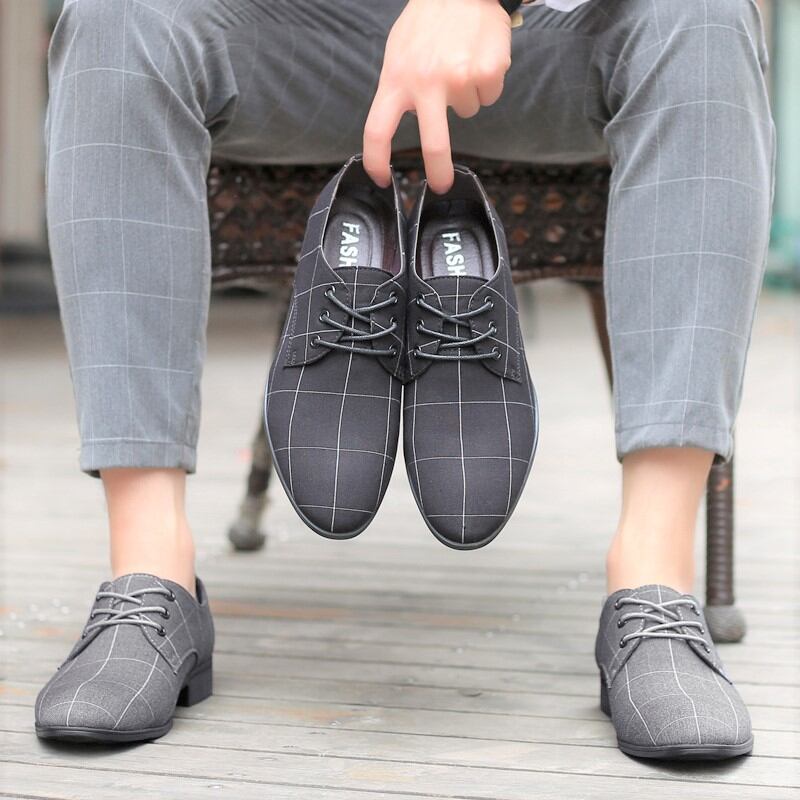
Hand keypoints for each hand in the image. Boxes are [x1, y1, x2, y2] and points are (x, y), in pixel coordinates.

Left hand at [363, 0, 511, 193]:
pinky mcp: (488, 71)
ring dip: (467, 95)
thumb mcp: (398, 52)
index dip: (376, 160)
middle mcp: (427, 83)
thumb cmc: (428, 21)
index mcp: (396, 79)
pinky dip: (487, 82)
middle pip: (434, 145)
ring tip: (461, 62)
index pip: (376, 130)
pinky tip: (479, 57)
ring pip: (468, 113)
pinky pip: (489, 95)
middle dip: (438, 172)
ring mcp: (460, 78)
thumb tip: (399, 122)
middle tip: (441, 186)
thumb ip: (399, 89)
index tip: (380, 179)